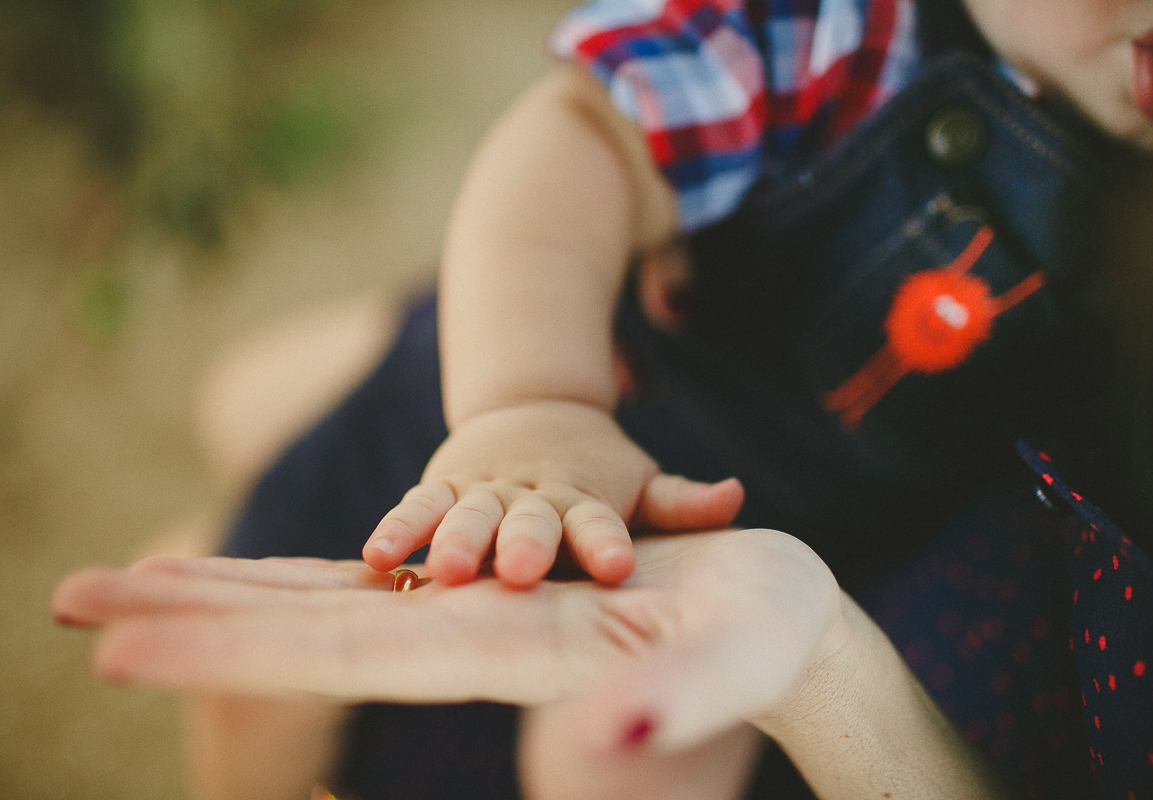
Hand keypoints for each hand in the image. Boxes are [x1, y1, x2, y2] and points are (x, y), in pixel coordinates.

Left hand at [52, 528, 843, 753]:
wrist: (779, 624)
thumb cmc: (771, 635)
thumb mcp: (738, 654)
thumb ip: (679, 696)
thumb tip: (616, 731)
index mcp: (507, 648)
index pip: (348, 647)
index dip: (236, 639)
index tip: (121, 641)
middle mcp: (467, 638)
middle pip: (305, 626)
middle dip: (189, 617)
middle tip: (68, 603)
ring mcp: (473, 618)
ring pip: (326, 604)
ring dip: (225, 593)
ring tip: (128, 584)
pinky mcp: (490, 599)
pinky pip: (374, 587)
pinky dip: (300, 579)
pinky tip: (254, 578)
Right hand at [361, 400, 743, 587]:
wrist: (535, 411)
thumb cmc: (598, 469)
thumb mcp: (643, 482)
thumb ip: (683, 501)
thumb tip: (736, 497)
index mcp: (587, 500)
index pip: (601, 523)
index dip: (606, 542)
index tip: (617, 565)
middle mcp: (535, 495)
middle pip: (531, 521)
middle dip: (526, 543)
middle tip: (519, 571)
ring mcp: (486, 490)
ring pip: (469, 514)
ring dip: (456, 538)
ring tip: (444, 569)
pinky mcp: (444, 486)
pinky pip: (419, 506)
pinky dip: (399, 526)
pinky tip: (377, 557)